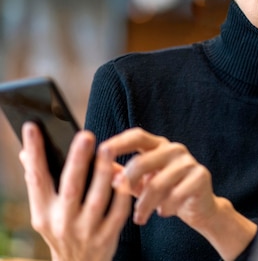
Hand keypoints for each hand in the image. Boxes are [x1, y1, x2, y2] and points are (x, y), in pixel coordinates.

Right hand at [19, 122, 130, 260]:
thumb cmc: (62, 230)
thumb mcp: (45, 212)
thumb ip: (39, 184)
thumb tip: (26, 152)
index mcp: (43, 212)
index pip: (36, 178)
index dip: (34, 152)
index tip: (33, 127)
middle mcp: (61, 222)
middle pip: (70, 187)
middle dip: (77, 160)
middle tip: (85, 135)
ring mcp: (85, 231)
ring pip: (97, 199)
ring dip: (103, 173)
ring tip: (108, 150)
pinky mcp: (106, 238)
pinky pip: (117, 212)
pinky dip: (121, 194)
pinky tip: (125, 177)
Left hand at [102, 128, 217, 226]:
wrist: (200, 208)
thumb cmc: (167, 193)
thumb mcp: (141, 183)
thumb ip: (121, 174)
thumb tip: (92, 166)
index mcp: (158, 145)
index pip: (137, 136)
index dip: (118, 143)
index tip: (100, 152)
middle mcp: (174, 149)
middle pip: (142, 161)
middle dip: (127, 183)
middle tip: (118, 200)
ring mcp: (189, 162)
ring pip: (157, 184)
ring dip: (145, 205)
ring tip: (139, 218)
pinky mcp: (201, 176)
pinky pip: (176, 195)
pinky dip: (165, 208)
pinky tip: (163, 213)